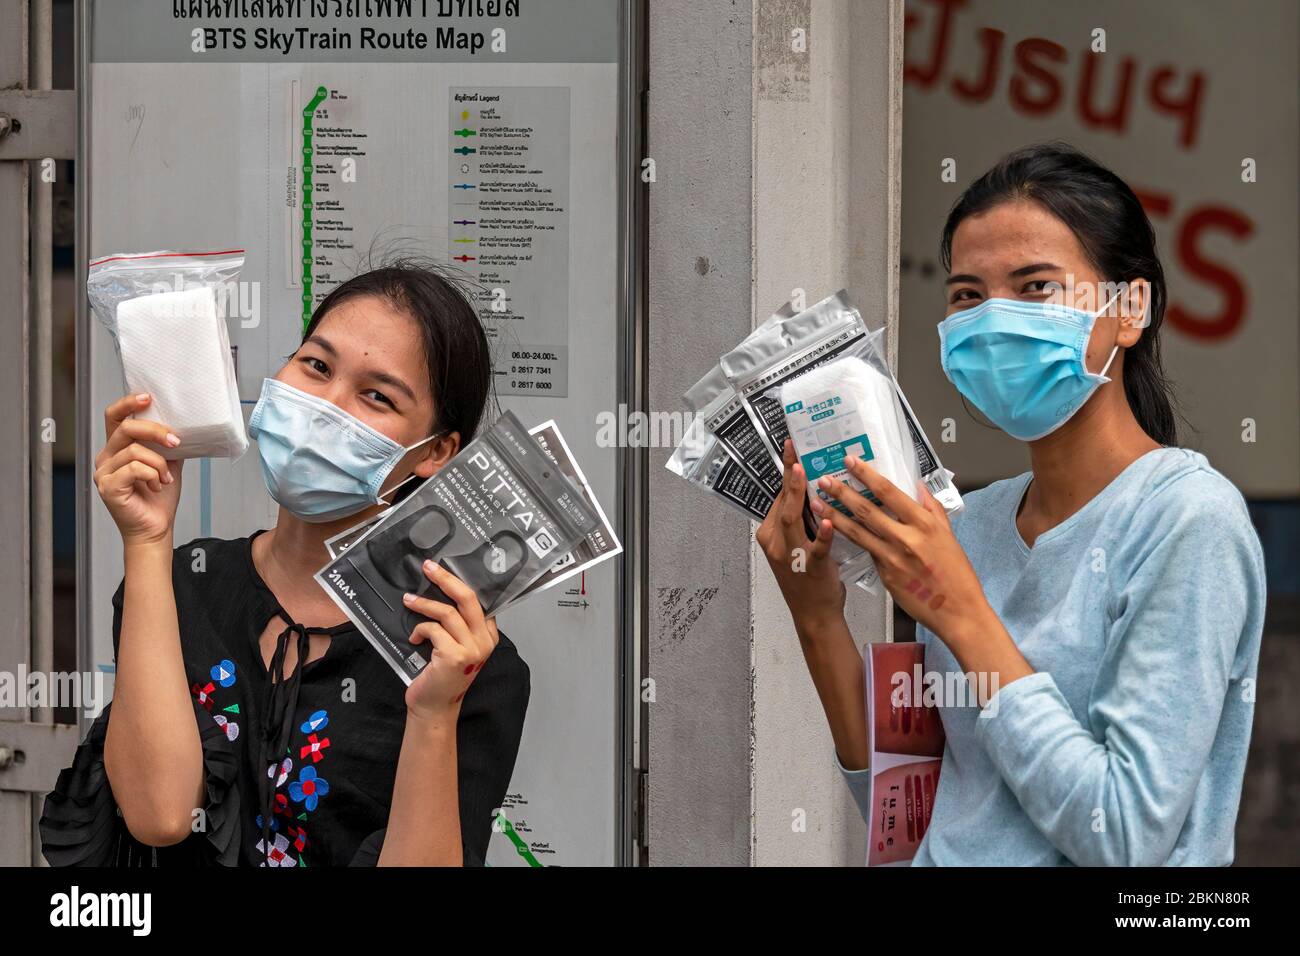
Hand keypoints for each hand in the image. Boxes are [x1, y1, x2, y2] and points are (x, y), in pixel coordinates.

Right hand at [94, 393, 182, 546]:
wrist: (156, 528)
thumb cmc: (159, 498)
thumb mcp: (168, 463)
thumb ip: (167, 444)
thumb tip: (184, 424)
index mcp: (117, 449)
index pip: (114, 417)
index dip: (128, 404)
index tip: (148, 398)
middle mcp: (106, 457)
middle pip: (126, 429)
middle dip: (155, 431)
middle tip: (175, 442)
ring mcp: (104, 472)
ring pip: (135, 451)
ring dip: (159, 464)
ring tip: (165, 479)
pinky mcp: (108, 487)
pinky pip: (135, 468)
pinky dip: (152, 475)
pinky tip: (156, 486)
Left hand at [401, 560, 499, 721]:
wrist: (434, 706)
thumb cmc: (441, 676)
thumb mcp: (456, 646)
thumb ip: (457, 625)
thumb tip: (439, 593)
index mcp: (489, 635)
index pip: (478, 600)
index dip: (459, 581)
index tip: (441, 570)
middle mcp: (485, 641)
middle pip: (468, 598)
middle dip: (446, 579)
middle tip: (428, 567)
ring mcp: (472, 649)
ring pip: (448, 612)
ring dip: (424, 604)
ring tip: (408, 601)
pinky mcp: (455, 656)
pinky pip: (434, 629)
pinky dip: (420, 630)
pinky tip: (414, 638)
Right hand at [755, 439, 846, 635]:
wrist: (814, 614)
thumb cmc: (809, 580)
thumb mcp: (796, 546)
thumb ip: (800, 522)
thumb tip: (814, 490)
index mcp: (771, 535)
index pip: (779, 498)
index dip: (786, 473)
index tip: (791, 449)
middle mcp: (776, 543)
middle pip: (782, 504)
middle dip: (788, 476)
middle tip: (795, 452)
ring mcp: (790, 556)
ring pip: (791, 520)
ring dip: (797, 495)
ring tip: (803, 474)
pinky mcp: (810, 569)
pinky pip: (815, 548)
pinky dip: (821, 534)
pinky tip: (827, 520)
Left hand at [811, 455, 990, 644]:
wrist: (957, 611)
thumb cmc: (956, 574)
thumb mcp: (948, 535)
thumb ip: (931, 509)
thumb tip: (917, 485)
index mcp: (924, 523)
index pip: (889, 492)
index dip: (867, 475)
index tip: (850, 461)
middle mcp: (906, 538)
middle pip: (867, 510)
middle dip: (842, 493)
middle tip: (823, 480)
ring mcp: (892, 558)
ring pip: (857, 532)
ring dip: (834, 516)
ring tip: (817, 503)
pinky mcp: (884, 575)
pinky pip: (864, 552)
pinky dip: (848, 539)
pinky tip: (832, 531)